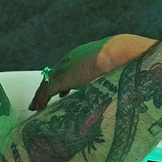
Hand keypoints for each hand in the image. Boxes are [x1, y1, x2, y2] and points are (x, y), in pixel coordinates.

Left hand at [28, 35, 155, 111]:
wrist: (120, 53)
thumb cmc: (125, 59)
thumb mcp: (118, 68)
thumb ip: (114, 76)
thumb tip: (123, 86)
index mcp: (84, 55)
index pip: (69, 69)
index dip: (64, 81)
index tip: (64, 92)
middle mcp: (72, 60)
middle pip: (55, 75)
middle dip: (50, 88)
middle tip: (43, 99)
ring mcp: (65, 68)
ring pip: (47, 83)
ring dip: (42, 95)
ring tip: (37, 106)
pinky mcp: (61, 78)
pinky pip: (46, 91)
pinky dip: (41, 100)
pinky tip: (38, 109)